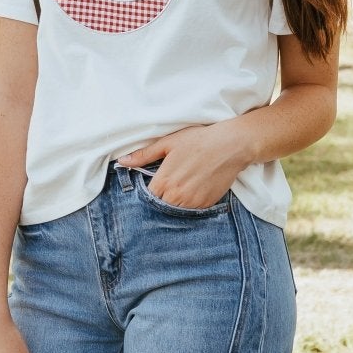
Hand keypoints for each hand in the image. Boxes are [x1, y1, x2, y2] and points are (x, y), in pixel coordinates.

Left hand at [116, 120, 247, 208]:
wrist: (230, 145)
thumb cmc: (198, 140)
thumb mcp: (167, 143)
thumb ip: (143, 155)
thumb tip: (122, 162)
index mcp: (164, 182)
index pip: (147, 198)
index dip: (148, 193)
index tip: (153, 185)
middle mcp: (177, 197)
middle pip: (160, 207)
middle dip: (161, 199)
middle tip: (168, 186)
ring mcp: (193, 203)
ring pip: (176, 211)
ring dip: (175, 204)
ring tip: (181, 188)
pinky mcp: (207, 205)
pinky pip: (193, 211)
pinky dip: (190, 204)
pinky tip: (194, 190)